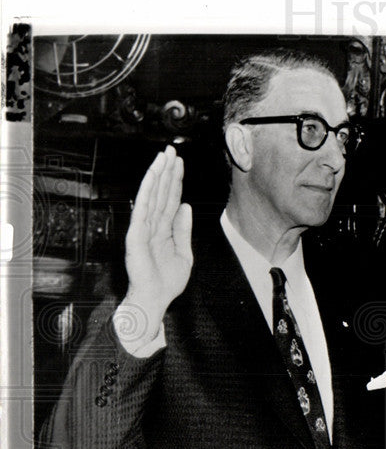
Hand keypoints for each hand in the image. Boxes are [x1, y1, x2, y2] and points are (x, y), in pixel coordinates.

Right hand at [120, 146, 192, 339]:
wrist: (155, 299)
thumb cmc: (166, 281)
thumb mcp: (184, 253)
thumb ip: (183, 230)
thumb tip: (186, 206)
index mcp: (164, 229)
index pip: (171, 199)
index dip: (175, 180)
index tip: (179, 162)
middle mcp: (153, 225)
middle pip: (161, 192)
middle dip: (166, 171)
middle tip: (171, 149)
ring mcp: (143, 228)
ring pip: (151, 196)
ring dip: (157, 175)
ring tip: (163, 156)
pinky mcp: (136, 234)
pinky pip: (142, 208)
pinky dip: (147, 191)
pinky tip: (151, 176)